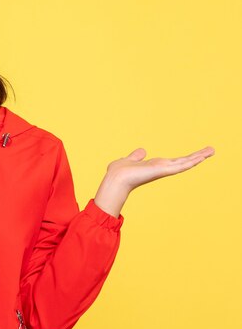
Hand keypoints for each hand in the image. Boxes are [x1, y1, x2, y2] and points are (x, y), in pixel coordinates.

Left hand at [94, 146, 214, 216]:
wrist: (116, 179)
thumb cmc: (119, 172)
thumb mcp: (129, 160)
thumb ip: (136, 156)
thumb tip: (142, 151)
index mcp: (155, 166)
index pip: (174, 161)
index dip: (186, 158)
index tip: (197, 154)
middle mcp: (161, 168)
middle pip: (184, 161)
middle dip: (198, 156)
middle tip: (212, 150)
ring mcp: (163, 170)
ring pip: (185, 162)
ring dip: (199, 156)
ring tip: (212, 150)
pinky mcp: (163, 170)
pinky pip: (180, 165)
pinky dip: (191, 161)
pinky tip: (200, 157)